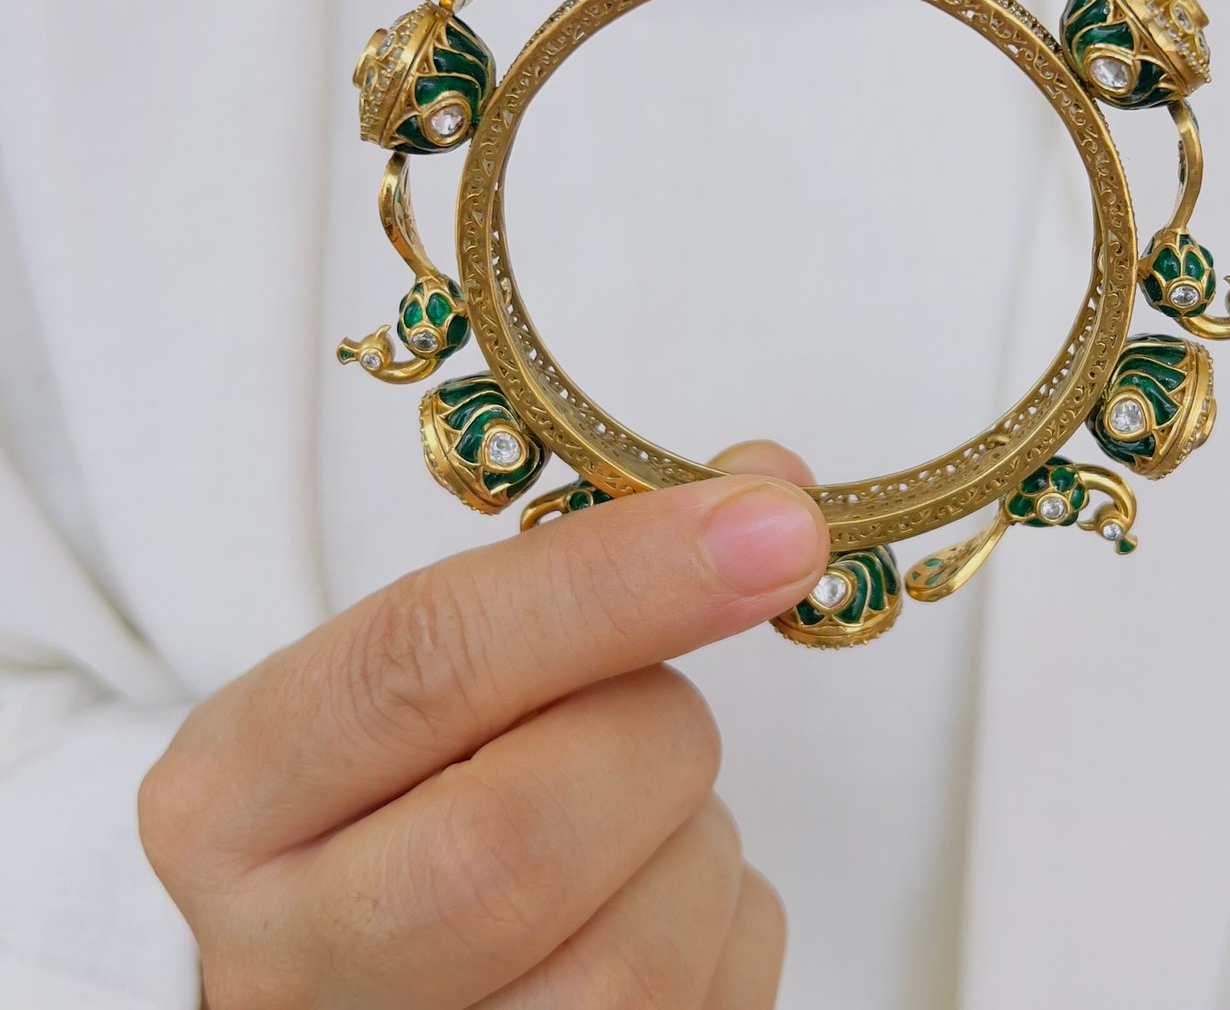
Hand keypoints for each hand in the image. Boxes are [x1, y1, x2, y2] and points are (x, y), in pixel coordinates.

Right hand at [138, 443, 827, 1009]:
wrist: (345, 962)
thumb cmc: (399, 787)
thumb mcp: (421, 670)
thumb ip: (579, 575)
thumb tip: (769, 495)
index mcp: (234, 798)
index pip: (424, 665)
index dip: (613, 581)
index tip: (764, 522)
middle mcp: (288, 962)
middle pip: (520, 841)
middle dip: (650, 736)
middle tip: (658, 707)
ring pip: (633, 958)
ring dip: (695, 841)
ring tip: (636, 814)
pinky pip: (711, 1005)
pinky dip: (725, 919)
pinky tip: (649, 892)